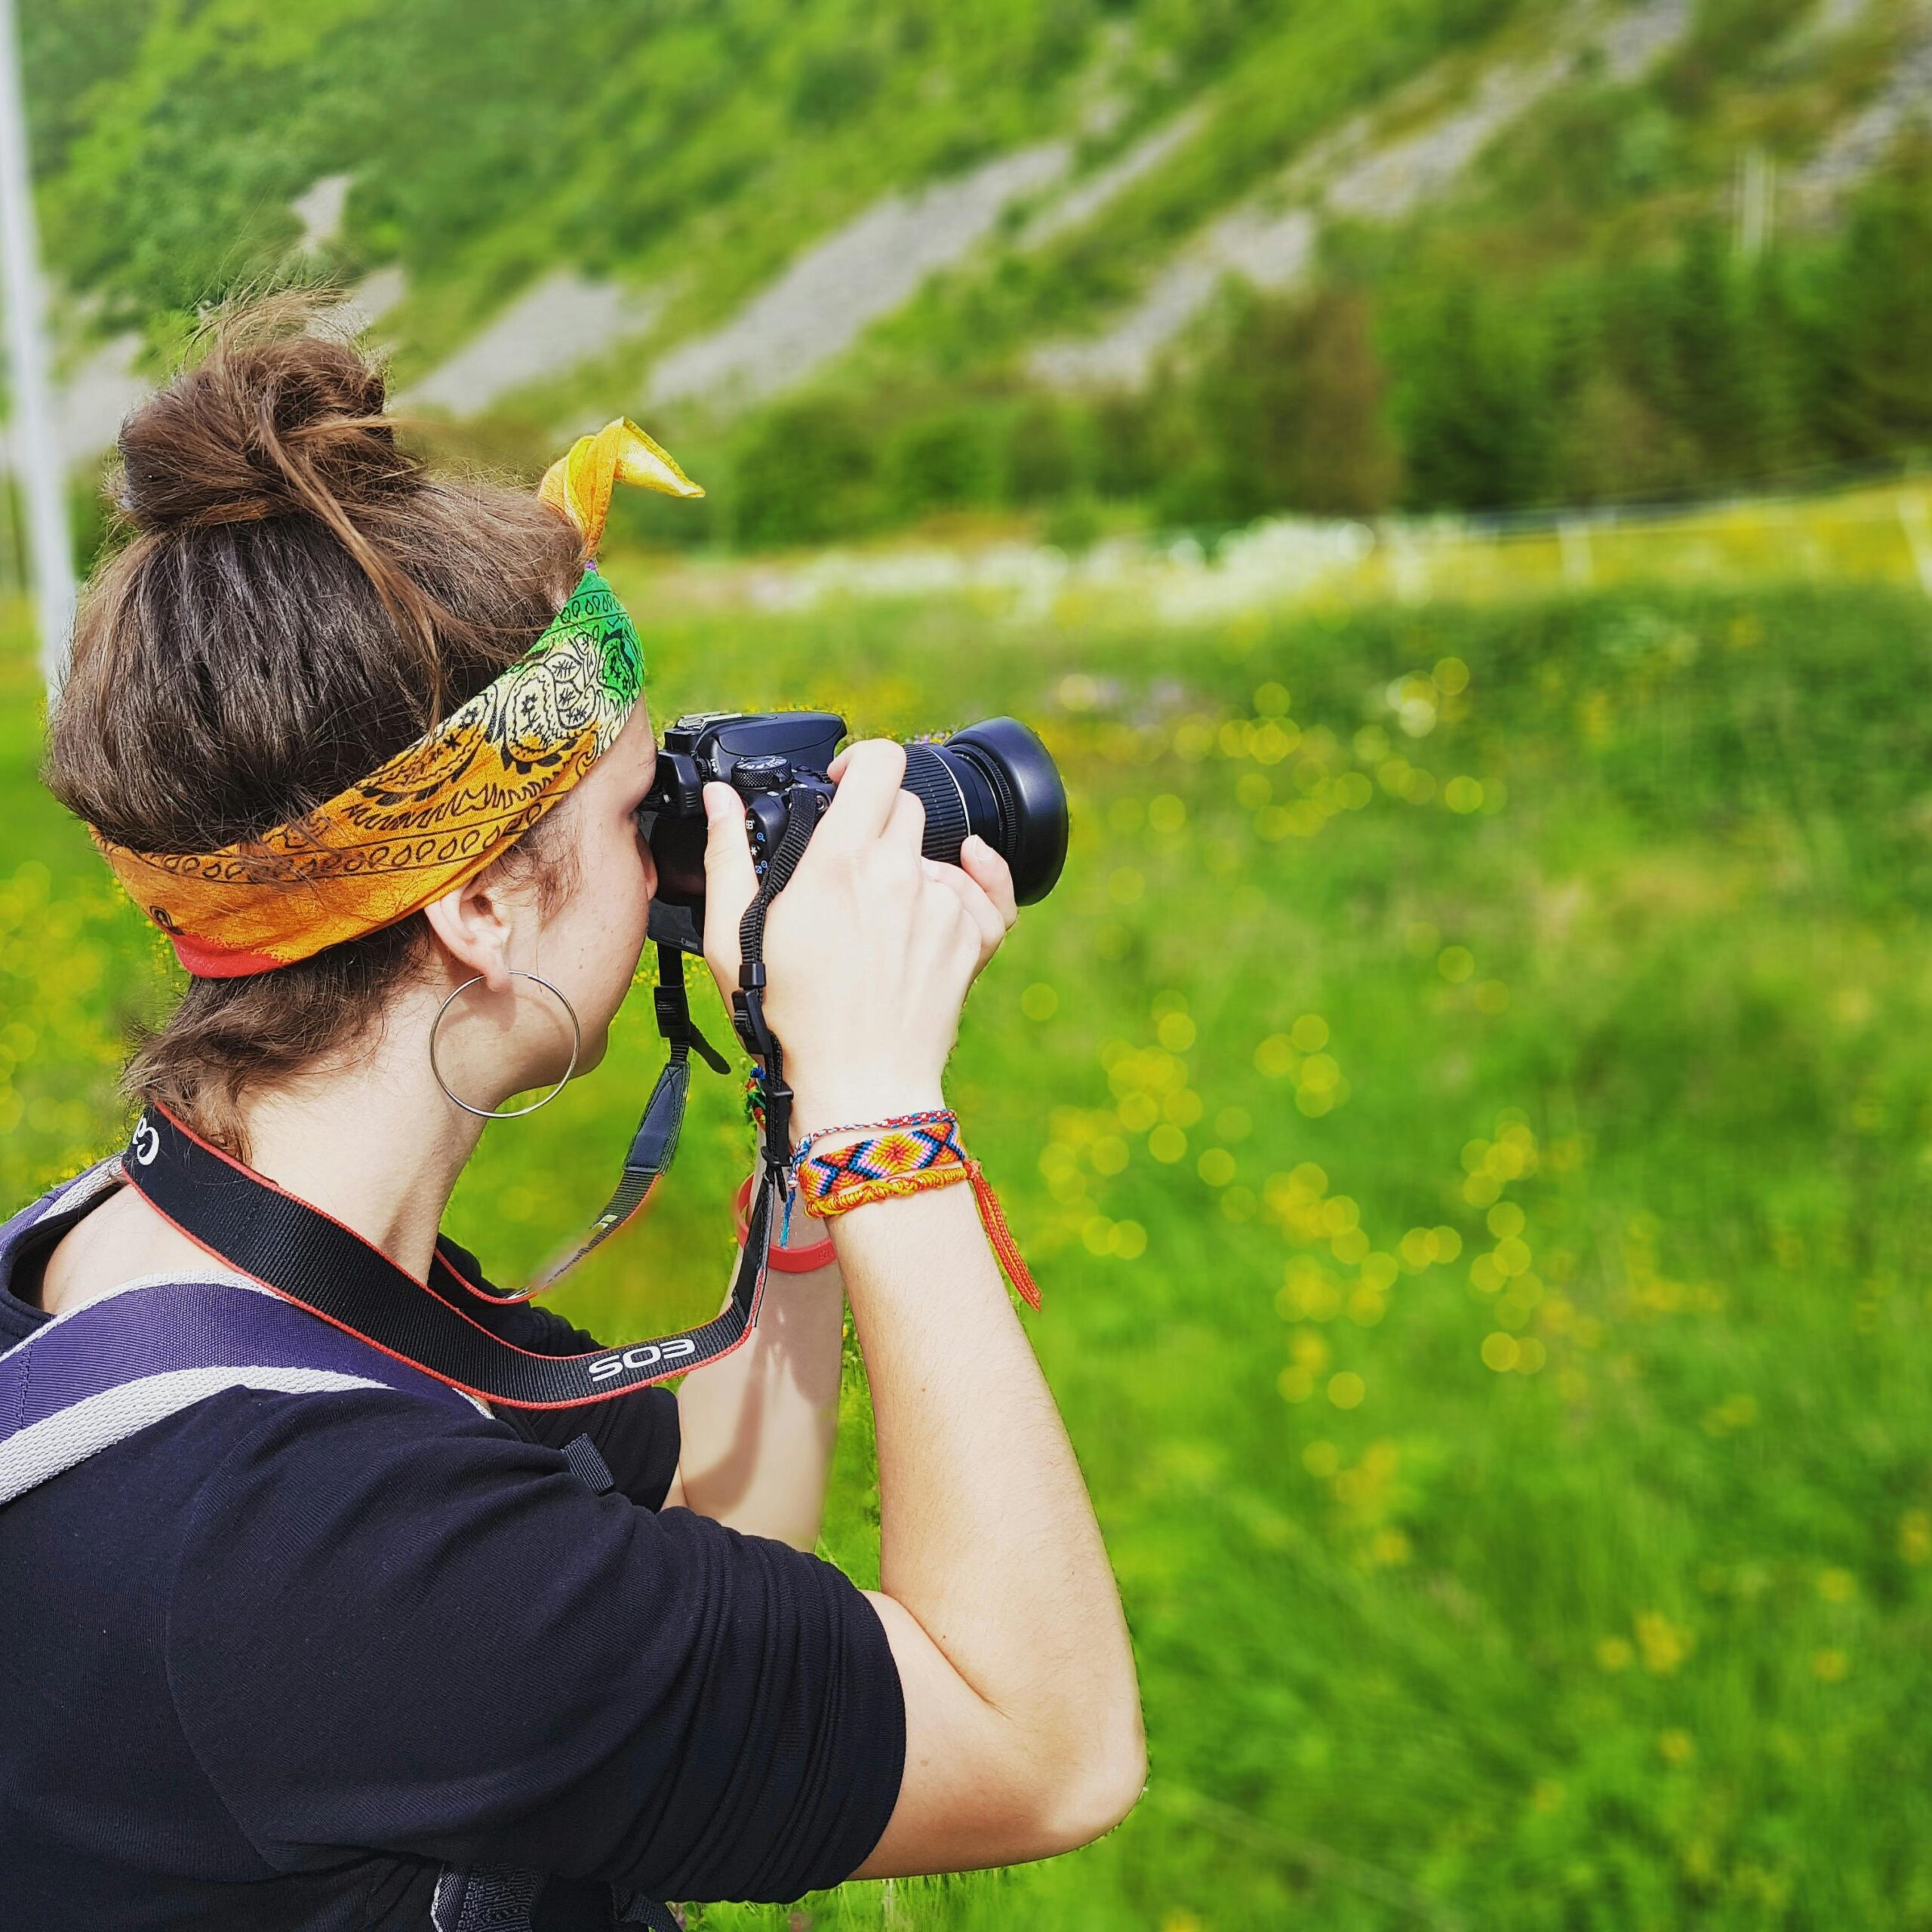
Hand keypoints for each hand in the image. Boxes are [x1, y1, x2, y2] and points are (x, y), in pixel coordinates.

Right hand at [700, 741, 1017, 1134]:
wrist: (856, 1085)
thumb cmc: (789, 1019)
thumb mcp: (732, 936)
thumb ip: (727, 855)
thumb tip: (720, 799)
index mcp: (840, 861)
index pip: (880, 763)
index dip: (862, 762)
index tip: (843, 785)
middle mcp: (899, 873)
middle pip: (905, 807)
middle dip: (877, 822)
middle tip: (850, 866)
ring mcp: (942, 907)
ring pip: (939, 854)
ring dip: (913, 867)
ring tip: (879, 913)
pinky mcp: (973, 941)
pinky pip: (987, 894)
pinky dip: (975, 886)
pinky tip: (959, 882)